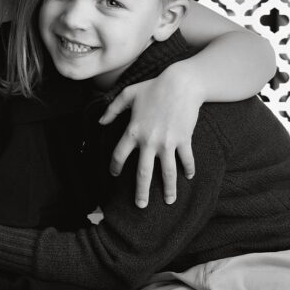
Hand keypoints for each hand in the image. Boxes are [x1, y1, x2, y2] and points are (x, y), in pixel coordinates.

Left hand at [99, 61, 199, 205]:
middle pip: (143, 173)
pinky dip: (189, 169)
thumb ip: (112, 109)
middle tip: (140, 206)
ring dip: (169, 189)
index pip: (119, 155)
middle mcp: (149, 141)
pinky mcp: (184, 139)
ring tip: (169, 201)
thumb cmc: (153, 86)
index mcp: (133, 131)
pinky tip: (189, 177)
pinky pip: (186, 160)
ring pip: (167, 173)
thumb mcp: (128, 94)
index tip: (114, 175)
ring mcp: (168, 142)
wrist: (181, 83)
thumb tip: (100, 122)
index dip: (114, 167)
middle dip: (141, 192)